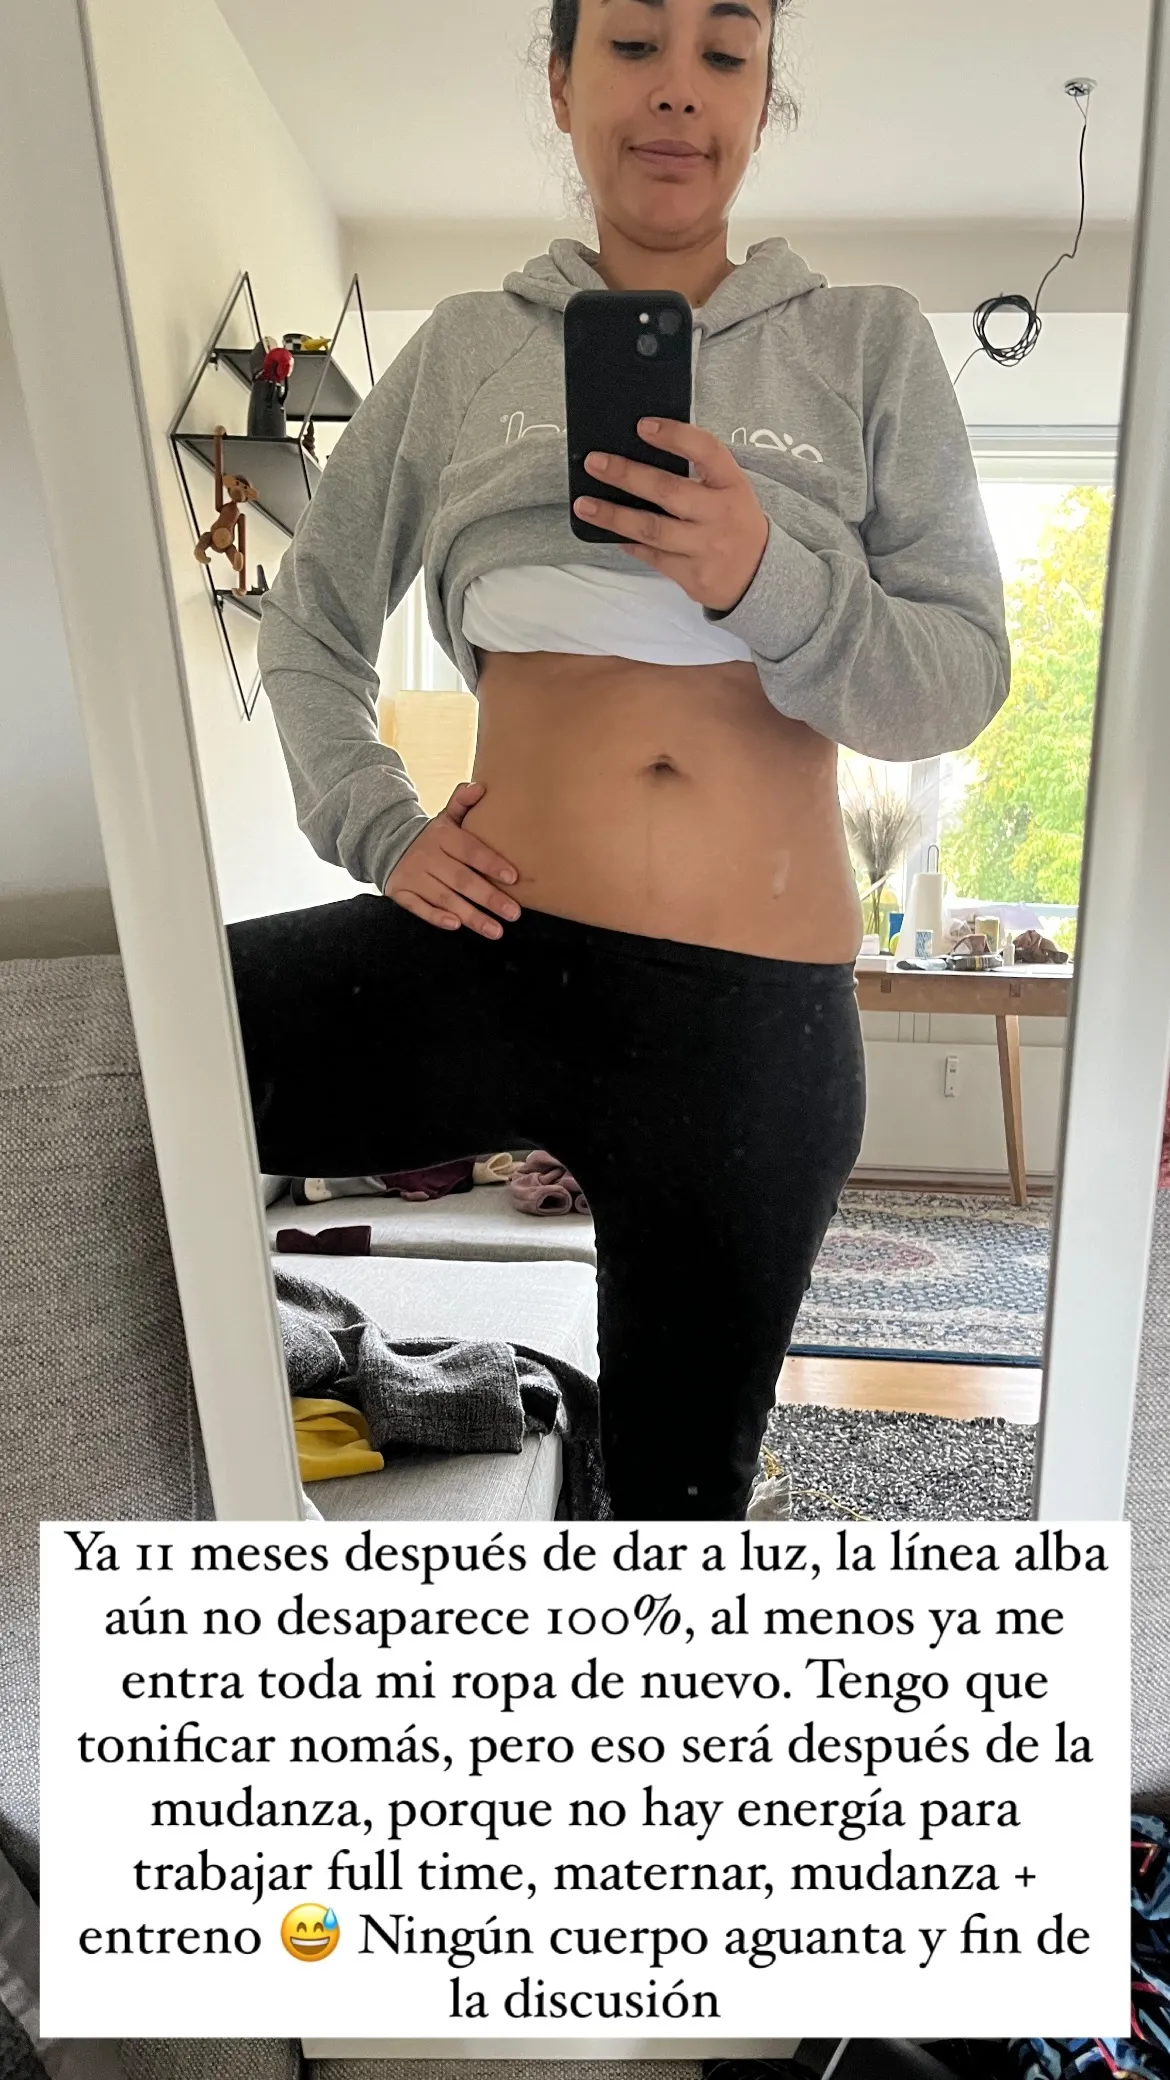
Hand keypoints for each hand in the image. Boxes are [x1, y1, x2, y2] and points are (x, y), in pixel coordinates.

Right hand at [384, 782, 520, 938]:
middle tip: (514, 913)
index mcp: (442, 836)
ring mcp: (412, 876)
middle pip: (462, 879)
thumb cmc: (433, 837)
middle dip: (489, 897)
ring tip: (496, 930)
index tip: (513, 878)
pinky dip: (436, 917)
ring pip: (445, 898)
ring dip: (472, 916)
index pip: (470, 850)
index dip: (491, 863)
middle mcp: (426, 856)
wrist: (388, 844)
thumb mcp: (446, 817)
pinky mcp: (400, 892)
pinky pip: (419, 908)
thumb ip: (463, 802)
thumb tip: (481, 788)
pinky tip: (456, 925)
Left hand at [575, 418, 769, 613]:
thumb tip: (643, 452)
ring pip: (652, 530)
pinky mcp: (692, 575)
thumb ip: (699, 472)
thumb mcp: (730, 490)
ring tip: (584, 505)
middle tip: (595, 462)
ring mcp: (705, 548)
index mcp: (731, 484)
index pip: (705, 451)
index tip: (643, 425)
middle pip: (668, 491)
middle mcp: (719, 514)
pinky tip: (608, 532)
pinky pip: (652, 556)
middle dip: (627, 475)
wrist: (759, 576)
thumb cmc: (734, 523)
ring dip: (614, 516)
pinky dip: (628, 543)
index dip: (675, 435)